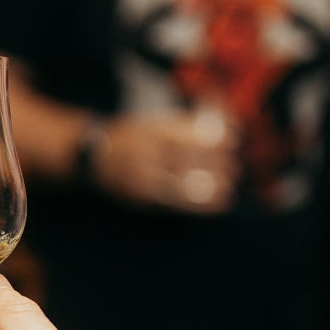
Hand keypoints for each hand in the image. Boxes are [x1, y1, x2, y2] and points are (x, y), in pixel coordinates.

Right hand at [92, 108, 239, 213]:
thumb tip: (229, 123)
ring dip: (212, 189)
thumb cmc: (136, 138)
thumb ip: (190, 124)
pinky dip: (201, 206)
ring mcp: (142, 178)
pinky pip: (176, 204)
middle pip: (189, 160)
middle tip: (235, 167)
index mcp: (152, 131)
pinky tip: (219, 204)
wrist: (94, 158)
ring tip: (229, 188)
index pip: (189, 134)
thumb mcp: (157, 123)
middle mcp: (146, 153)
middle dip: (217, 165)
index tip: (235, 140)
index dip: (216, 138)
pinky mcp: (142, 199)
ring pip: (184, 185)